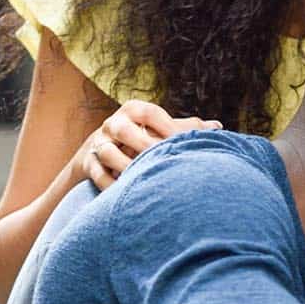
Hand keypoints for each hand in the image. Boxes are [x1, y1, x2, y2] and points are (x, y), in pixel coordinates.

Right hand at [80, 100, 219, 190]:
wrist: (99, 151)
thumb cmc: (141, 138)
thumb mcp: (159, 129)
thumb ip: (186, 128)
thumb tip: (217, 127)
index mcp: (134, 110)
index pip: (150, 113)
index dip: (168, 128)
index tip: (185, 144)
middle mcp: (113, 124)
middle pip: (124, 130)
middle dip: (143, 145)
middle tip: (162, 160)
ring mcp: (98, 144)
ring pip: (107, 152)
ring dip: (124, 165)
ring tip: (142, 177)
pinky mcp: (87, 164)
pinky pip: (97, 174)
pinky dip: (110, 184)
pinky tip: (126, 192)